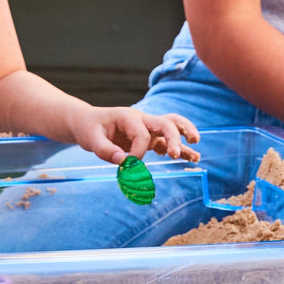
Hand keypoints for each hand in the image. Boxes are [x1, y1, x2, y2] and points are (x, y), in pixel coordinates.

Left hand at [71, 107, 199, 164]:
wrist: (87, 123)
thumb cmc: (89, 128)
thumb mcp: (90, 139)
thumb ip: (106, 151)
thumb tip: (123, 162)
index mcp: (129, 117)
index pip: (142, 136)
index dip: (136, 153)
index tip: (126, 166)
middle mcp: (142, 120)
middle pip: (166, 123)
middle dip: (174, 138)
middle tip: (176, 154)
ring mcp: (147, 128)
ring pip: (172, 127)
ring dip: (185, 137)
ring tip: (196, 153)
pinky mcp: (148, 138)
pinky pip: (167, 141)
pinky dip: (179, 148)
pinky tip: (190, 157)